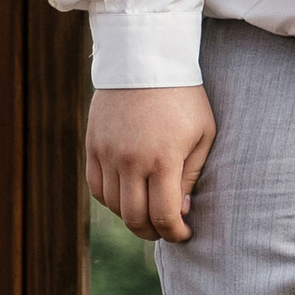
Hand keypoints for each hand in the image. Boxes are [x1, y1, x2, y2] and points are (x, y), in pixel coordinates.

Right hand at [86, 85, 215, 242]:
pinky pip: (96, 187)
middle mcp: (130, 160)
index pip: (164, 214)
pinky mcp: (92, 145)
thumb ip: (192, 175)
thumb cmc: (184, 97)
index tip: (184, 235)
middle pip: (135, 217)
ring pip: (113, 205)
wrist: (145, 60)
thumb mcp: (203, 134)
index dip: (175, 233)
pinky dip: (110, 200)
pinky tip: (127, 197)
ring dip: (131, 217)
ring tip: (148, 214)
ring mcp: (107, 153)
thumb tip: (182, 210)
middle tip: (165, 231)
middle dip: (153, 232)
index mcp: (162, 159)